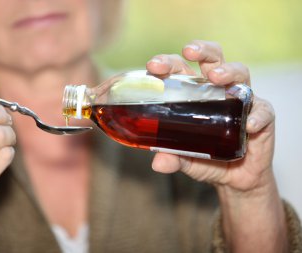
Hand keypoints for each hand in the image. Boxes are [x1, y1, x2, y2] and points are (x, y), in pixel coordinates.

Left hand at [146, 40, 274, 192]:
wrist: (236, 179)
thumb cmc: (208, 160)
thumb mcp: (186, 160)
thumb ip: (173, 158)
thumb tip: (158, 163)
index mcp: (194, 94)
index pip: (181, 70)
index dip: (168, 63)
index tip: (153, 66)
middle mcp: (218, 91)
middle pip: (212, 59)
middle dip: (201, 50)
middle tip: (188, 52)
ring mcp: (241, 101)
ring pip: (240, 73)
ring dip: (228, 71)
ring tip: (216, 77)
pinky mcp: (262, 116)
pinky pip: (262, 110)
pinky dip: (257, 115)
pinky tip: (249, 126)